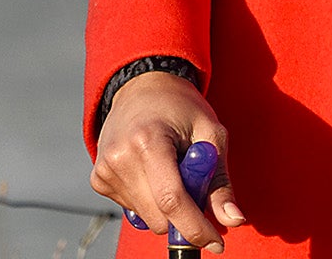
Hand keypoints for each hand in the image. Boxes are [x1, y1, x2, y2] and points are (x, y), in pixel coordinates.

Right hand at [91, 71, 242, 250]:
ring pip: (148, 219)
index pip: (171, 199)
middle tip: (196, 184)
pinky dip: (150, 202)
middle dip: (185, 216)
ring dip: (167, 207)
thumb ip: (220, 182)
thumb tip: (233, 220)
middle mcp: (119, 157)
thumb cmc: (181, 109)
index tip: (217, 243)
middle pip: (159, 217)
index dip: (196, 228)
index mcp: (148, 140)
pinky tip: (152, 173)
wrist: (143, 88)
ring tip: (171, 170)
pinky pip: (133, 211)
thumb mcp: (211, 135)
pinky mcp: (98, 180)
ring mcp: (104, 169)